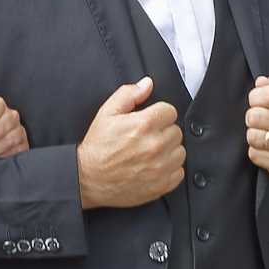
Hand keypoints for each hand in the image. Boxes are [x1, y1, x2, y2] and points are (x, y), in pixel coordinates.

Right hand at [77, 77, 184, 210]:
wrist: (88, 179)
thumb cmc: (97, 147)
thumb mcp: (106, 113)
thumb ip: (128, 94)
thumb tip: (147, 84)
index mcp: (143, 124)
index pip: (170, 111)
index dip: (158, 115)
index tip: (149, 122)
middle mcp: (155, 145)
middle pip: (176, 131)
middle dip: (163, 132)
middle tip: (147, 138)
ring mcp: (160, 167)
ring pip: (180, 151)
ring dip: (169, 151)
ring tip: (150, 152)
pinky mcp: (161, 184)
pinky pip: (179, 172)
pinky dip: (169, 170)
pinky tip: (154, 167)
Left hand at [246, 77, 268, 191]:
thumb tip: (260, 81)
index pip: (268, 94)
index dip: (255, 97)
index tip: (256, 102)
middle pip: (255, 116)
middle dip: (251, 118)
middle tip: (259, 122)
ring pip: (252, 135)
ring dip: (253, 136)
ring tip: (264, 136)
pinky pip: (254, 153)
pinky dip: (256, 152)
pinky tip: (267, 150)